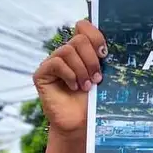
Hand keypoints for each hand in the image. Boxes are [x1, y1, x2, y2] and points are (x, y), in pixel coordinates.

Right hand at [33, 19, 107, 135]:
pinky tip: (74, 87)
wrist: (82, 125)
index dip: (95, 35)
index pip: (83, 27)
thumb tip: (110, 46)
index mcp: (82, 51)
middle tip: (98, 78)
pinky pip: (56, 63)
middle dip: (92, 59)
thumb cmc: (95, 103)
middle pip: (78, 39)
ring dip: (81, 69)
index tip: (105, 54)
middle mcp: (66, 55)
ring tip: (87, 86)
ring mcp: (53, 63)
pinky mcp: (42, 74)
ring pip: (67, 50)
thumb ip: (103, 60)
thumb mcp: (104, 78)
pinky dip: (69, 74)